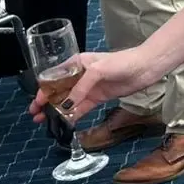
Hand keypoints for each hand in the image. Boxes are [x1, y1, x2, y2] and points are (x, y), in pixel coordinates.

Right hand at [28, 48, 161, 125]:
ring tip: (45, 121)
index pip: (55, 77)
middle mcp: (81, 75)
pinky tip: (64, 122)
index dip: (44, 89)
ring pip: (69, 101)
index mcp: (77, 63)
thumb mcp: (97, 70)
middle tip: (36, 114)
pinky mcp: (99, 97)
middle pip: (59, 90)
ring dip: (57, 110)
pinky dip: (73, 115)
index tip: (37, 102)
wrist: (146, 67)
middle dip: (47, 102)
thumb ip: (81, 87)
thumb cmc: (123, 61)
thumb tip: (66, 104)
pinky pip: (82, 107)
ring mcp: (90, 87)